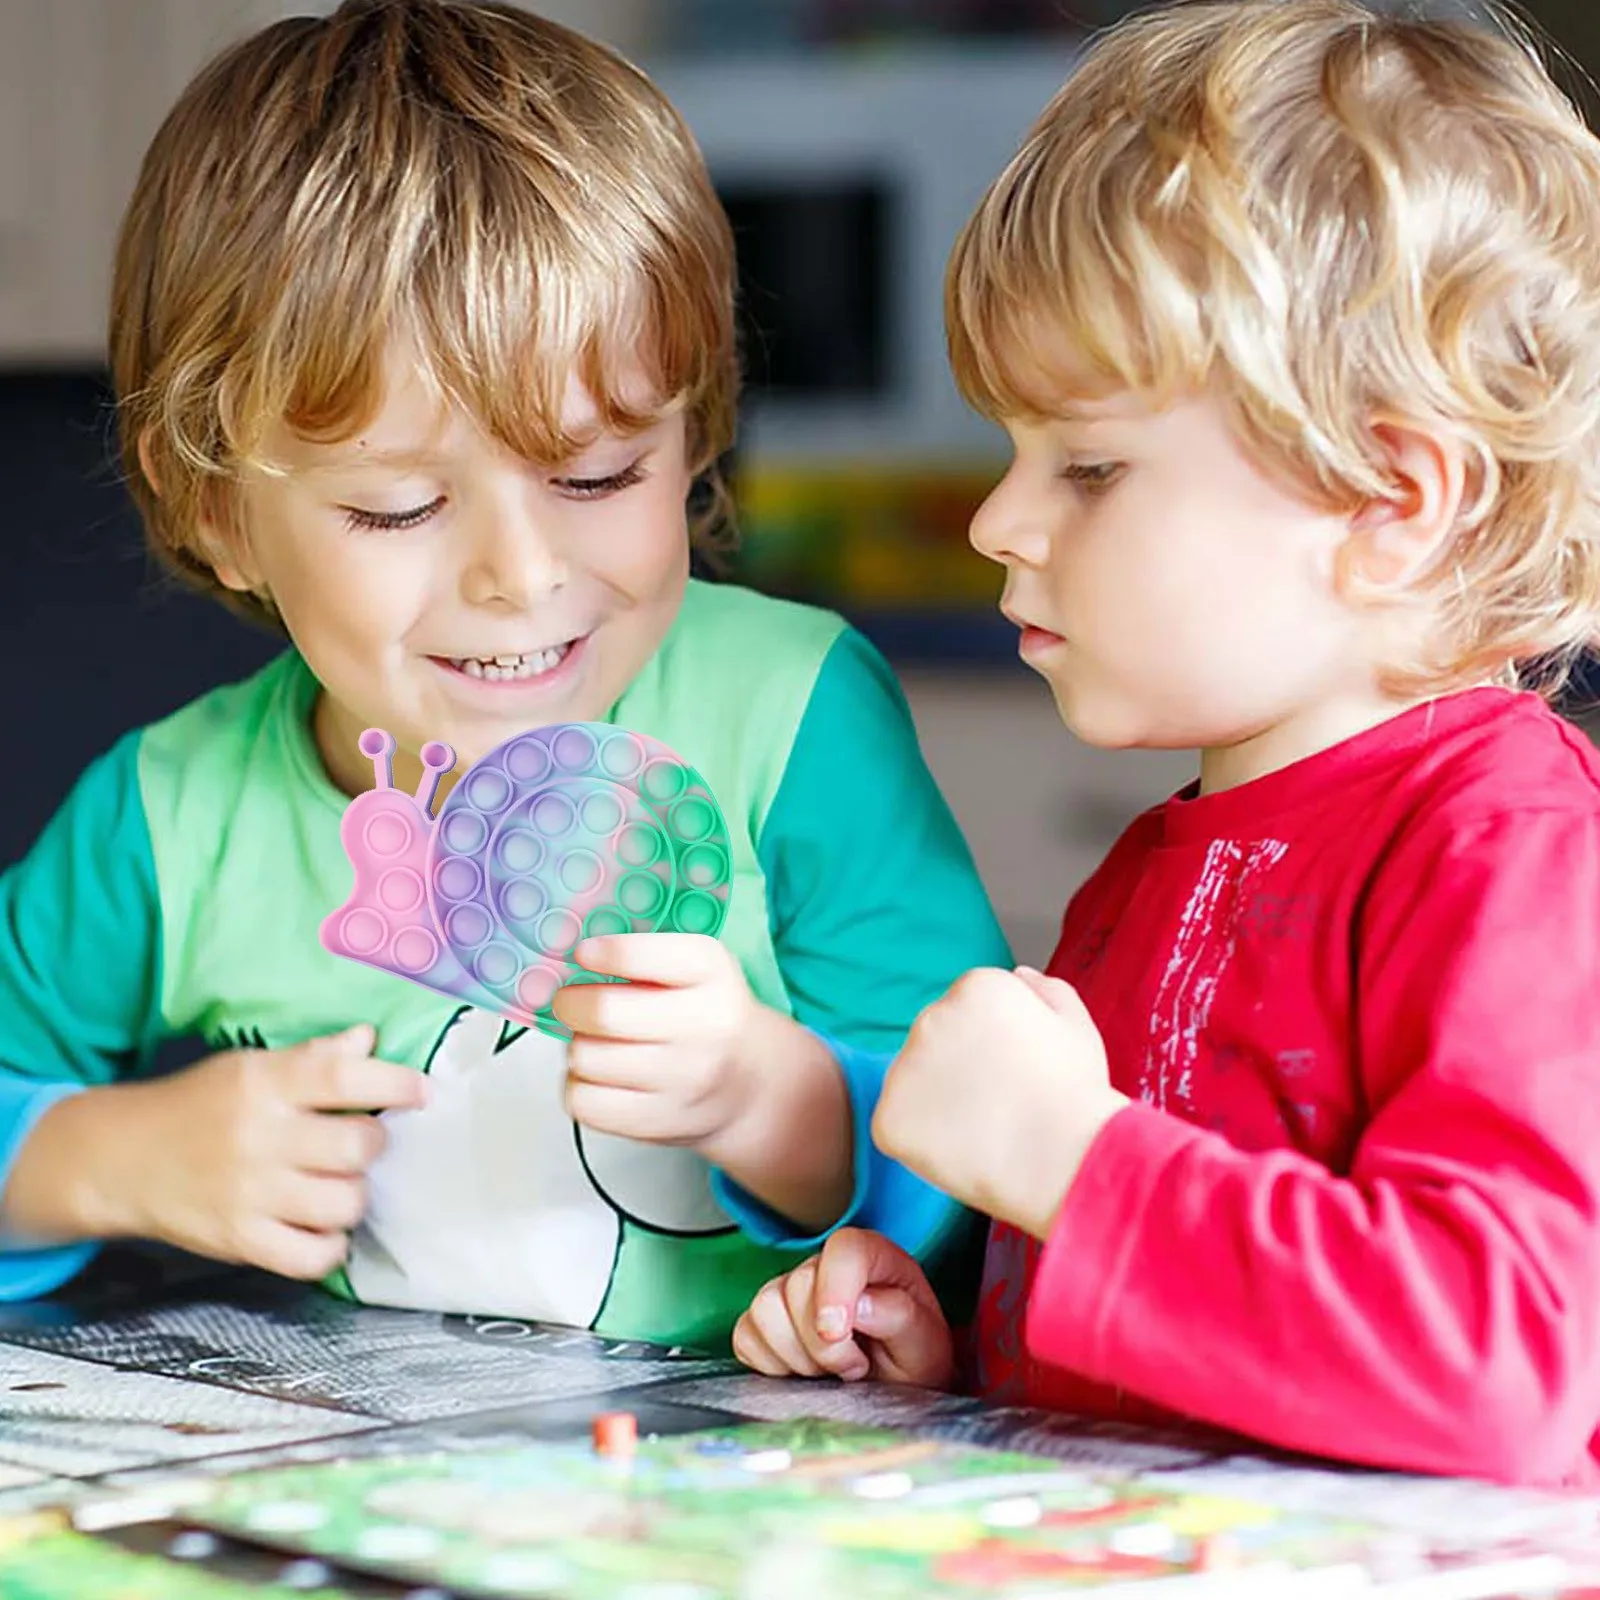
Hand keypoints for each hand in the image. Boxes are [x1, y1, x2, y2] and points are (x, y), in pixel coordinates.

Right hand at [11, 1025, 427, 1279]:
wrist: (121, 1159)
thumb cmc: (198, 1106)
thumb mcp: (250, 1067)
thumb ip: (313, 1058)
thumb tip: (370, 1039)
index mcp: (265, 1084)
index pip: (345, 1077)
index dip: (395, 1083)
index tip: (421, 1092)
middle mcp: (260, 1137)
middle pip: (357, 1147)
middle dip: (373, 1144)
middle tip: (360, 1143)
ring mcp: (249, 1194)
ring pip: (344, 1204)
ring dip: (354, 1196)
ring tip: (337, 1185)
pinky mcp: (240, 1242)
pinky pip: (312, 1257)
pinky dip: (331, 1246)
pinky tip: (322, 1228)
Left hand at [554, 935, 760, 1150]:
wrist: (751, 1084)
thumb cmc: (706, 1015)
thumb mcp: (695, 967)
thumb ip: (640, 955)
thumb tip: (571, 960)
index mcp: (710, 970)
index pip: (637, 956)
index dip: (599, 954)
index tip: (584, 955)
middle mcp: (704, 1025)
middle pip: (601, 1013)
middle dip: (570, 1003)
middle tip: (571, 1002)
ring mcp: (684, 1079)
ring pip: (586, 1057)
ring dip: (580, 1047)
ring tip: (600, 1043)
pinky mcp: (659, 1122)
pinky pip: (583, 1102)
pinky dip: (579, 1087)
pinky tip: (601, 1077)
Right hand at [734, 1227, 955, 1388]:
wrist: (895, 1388)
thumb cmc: (912, 1359)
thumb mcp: (925, 1344)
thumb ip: (900, 1317)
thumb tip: (862, 1304)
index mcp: (874, 1258)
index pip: (844, 1249)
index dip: (835, 1289)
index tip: (839, 1333)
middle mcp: (826, 1266)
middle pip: (797, 1286)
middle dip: (823, 1344)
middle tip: (854, 1367)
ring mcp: (790, 1291)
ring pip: (765, 1308)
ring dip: (797, 1355)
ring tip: (829, 1370)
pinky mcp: (763, 1322)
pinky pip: (745, 1336)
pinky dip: (770, 1364)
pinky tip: (803, 1372)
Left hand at [872, 967, 1127, 1238]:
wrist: (1064, 1159)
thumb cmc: (1077, 1095)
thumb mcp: (1077, 1026)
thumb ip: (1046, 991)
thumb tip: (1018, 974)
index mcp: (975, 986)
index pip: (968, 1012)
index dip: (996, 1049)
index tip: (1021, 1073)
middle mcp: (930, 1015)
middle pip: (936, 1043)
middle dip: (961, 1071)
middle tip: (1002, 1105)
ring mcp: (903, 1066)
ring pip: (915, 1084)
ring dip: (940, 1104)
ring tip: (986, 1131)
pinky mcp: (888, 1116)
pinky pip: (899, 1127)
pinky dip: (922, 1144)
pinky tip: (962, 1153)